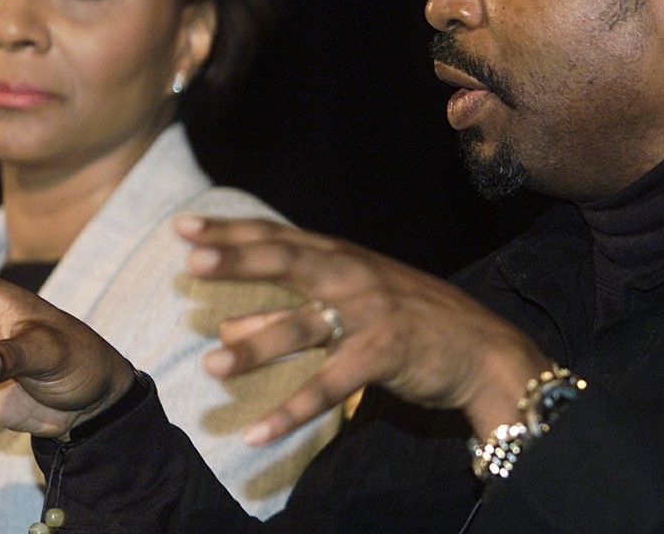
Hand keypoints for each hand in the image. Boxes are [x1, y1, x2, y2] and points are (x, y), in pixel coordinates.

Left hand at [176, 215, 550, 444]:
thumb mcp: (346, 306)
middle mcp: (352, 275)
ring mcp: (369, 313)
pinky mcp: (384, 354)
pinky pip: (329, 386)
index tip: (183, 229)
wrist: (480, 349)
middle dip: (238, 260)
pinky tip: (256, 434)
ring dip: (255, 348)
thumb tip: (224, 324)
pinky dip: (292, 411)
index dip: (230, 233)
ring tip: (208, 368)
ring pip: (303, 327)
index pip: (276, 238)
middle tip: (191, 262)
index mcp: (340, 257)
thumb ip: (284, 314)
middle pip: (287, 262)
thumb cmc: (406, 321)